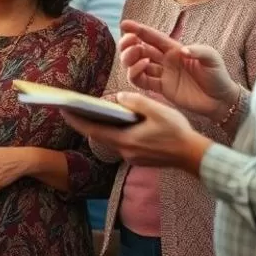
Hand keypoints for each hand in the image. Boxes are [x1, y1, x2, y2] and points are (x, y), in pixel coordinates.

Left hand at [62, 93, 209, 169]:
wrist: (193, 155)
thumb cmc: (177, 132)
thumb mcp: (157, 110)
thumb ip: (135, 102)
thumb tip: (119, 98)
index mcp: (125, 140)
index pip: (93, 130)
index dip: (76, 120)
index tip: (63, 110)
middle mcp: (124, 151)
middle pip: (98, 135)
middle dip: (85, 122)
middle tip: (72, 108)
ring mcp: (131, 156)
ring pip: (111, 139)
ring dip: (102, 126)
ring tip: (92, 111)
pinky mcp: (138, 157)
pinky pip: (121, 142)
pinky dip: (115, 132)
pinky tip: (117, 122)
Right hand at [119, 19, 238, 119]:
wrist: (220, 100)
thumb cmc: (218, 76)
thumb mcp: (212, 58)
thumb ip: (198, 51)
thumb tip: (182, 51)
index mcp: (175, 49)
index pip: (152, 36)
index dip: (138, 29)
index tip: (124, 24)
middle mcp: (165, 60)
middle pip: (140, 49)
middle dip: (129, 43)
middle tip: (129, 43)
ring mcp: (162, 74)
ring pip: (136, 64)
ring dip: (130, 58)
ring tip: (137, 57)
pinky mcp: (161, 89)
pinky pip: (141, 81)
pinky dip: (135, 74)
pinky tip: (142, 68)